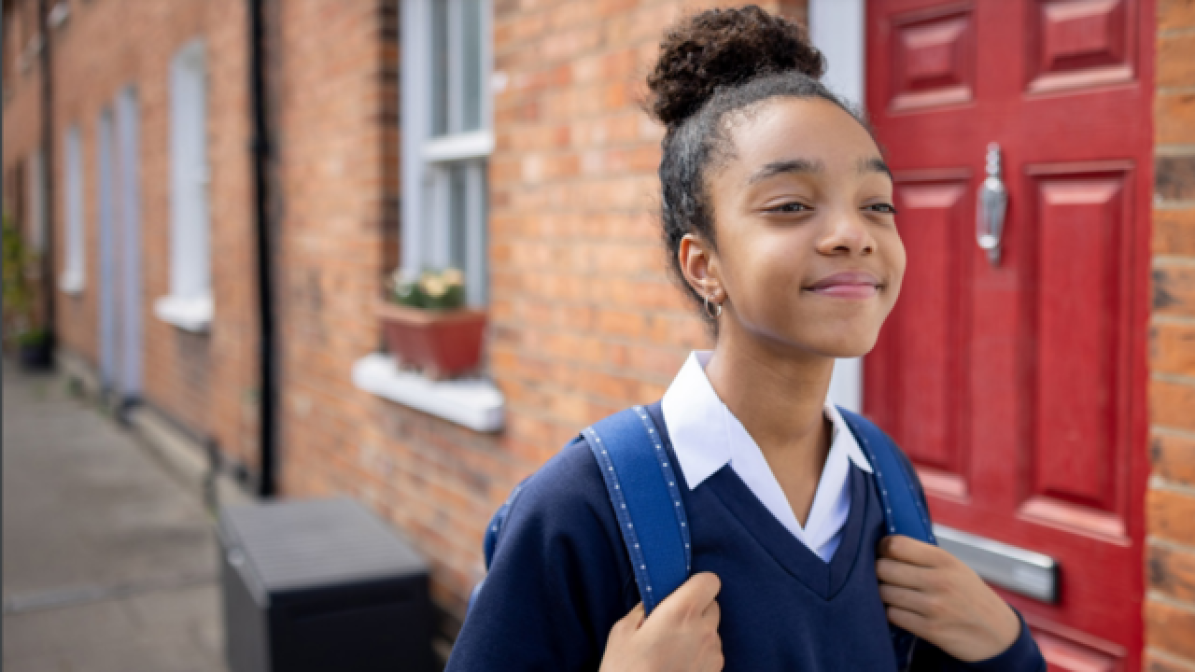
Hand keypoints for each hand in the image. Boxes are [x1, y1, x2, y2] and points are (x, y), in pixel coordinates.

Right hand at [599, 572, 723, 671]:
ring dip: (698, 633)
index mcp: (681, 612)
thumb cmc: (624, 671)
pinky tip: (678, 666)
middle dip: (696, 609)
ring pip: (713, 631)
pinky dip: (700, 654)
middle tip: (671, 623)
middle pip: (713, 605)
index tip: (681, 592)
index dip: (696, 584)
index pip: (710, 581)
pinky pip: (712, 653)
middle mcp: (704, 631)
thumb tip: (658, 599)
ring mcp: (713, 655)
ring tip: (671, 650)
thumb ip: (647, 607)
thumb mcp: (623, 630)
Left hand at [876, 535, 1020, 662]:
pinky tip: (903, 611)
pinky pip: (893, 615)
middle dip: (878, 572)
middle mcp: (939, 580)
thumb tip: (884, 547)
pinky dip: (893, 613)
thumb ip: (923, 557)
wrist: (997, 634)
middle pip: (884, 568)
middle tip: (886, 577)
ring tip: (895, 594)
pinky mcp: (930, 629)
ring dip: (884, 594)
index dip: (882, 548)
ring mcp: (934, 606)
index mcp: (944, 559)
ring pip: (884, 592)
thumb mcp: (954, 567)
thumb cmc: (969, 595)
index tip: (883, 554)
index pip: (896, 544)